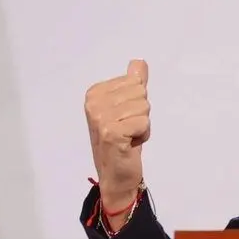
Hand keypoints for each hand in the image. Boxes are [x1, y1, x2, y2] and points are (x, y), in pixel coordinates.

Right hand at [85, 59, 149, 210]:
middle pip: (141, 92)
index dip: (136, 102)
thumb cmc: (123, 140)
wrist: (116, 175)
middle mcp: (93, 103)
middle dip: (141, 113)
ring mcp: (100, 117)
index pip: (135, 81)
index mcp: (94, 92)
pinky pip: (144, 122)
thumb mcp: (128, 107)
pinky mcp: (111, 132)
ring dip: (142, 125)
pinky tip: (129, 144)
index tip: (124, 118)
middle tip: (127, 129)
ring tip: (128, 137)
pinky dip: (143, 135)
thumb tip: (139, 62)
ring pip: (144, 107)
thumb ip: (134, 83)